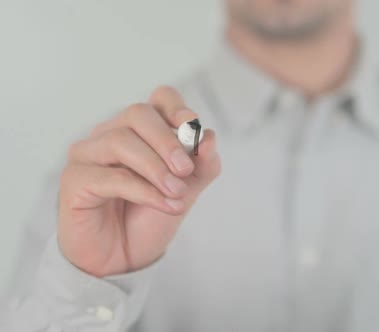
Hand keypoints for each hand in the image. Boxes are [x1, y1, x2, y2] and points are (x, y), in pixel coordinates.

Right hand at [58, 86, 220, 276]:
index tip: (193, 128)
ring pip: (121, 141)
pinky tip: (165, 205)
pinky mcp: (74, 180)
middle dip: (168, 141)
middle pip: (138, 114)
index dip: (177, 108)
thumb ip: (202, 165)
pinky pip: (111, 177)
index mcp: (141, 131)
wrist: (123, 258)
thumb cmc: (149, 217)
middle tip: (186, 170)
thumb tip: (210, 137)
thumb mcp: (186, 191)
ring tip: (176, 193)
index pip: (159, 99)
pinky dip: (144, 191)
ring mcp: (88, 154)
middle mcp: (111, 134)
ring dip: (156, 168)